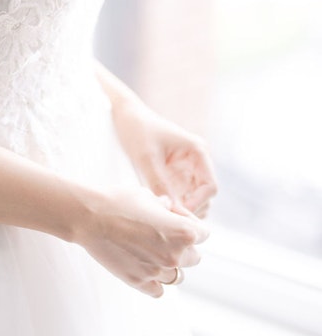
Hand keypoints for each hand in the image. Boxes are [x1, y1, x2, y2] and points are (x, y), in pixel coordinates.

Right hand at [81, 186, 207, 297]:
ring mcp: (158, 272)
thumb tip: (168, 208)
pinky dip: (155, 281)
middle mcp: (175, 255)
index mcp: (183, 232)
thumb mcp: (147, 196)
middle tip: (162, 235)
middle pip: (194, 257)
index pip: (204, 234)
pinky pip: (159, 290)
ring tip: (151, 252)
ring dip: (169, 265)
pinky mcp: (139, 282)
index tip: (173, 218)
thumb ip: (164, 206)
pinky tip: (144, 266)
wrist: (89, 216)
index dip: (190, 223)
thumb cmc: (118, 201)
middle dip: (183, 246)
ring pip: (177, 276)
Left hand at [112, 101, 217, 218]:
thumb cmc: (137, 130)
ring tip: (161, 215)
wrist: (125, 116)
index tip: (177, 214)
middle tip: (168, 220)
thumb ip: (159, 183)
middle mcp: (196, 162)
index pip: (210, 187)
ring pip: (192, 199)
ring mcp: (186, 169)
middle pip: (204, 197)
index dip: (197, 203)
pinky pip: (179, 196)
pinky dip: (171, 204)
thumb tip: (170, 209)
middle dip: (190, 209)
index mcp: (198, 152)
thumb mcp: (146, 157)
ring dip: (180, 209)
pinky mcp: (174, 175)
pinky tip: (157, 209)